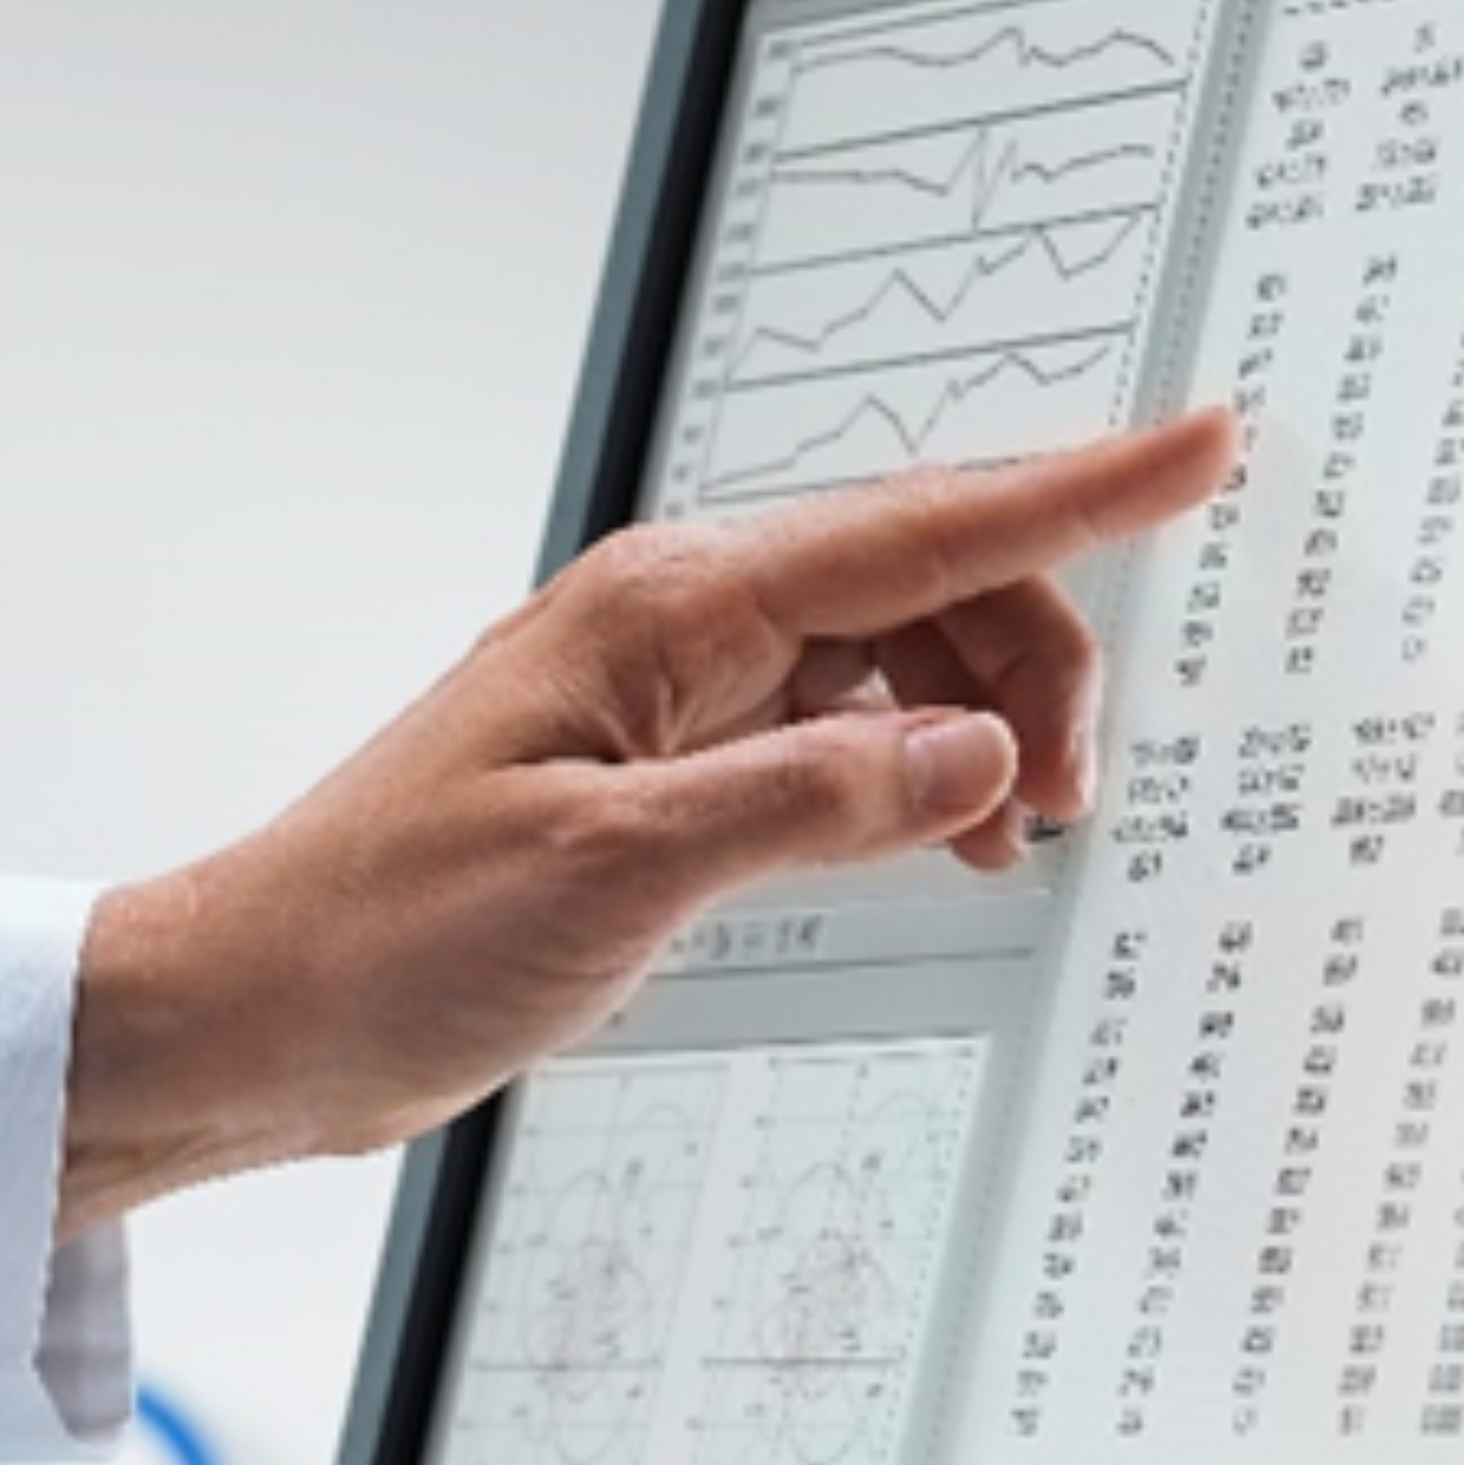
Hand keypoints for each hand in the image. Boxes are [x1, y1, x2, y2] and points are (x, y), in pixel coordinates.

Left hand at [58, 408, 1242, 1232]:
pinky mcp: (653, 776)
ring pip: (888, 665)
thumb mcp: (617, 877)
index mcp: (668, 610)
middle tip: (1068, 808)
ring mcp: (665, 699)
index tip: (1207, 448)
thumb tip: (972, 758)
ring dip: (973, 736)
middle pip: (926, 588)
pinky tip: (929, 851)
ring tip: (1008, 848)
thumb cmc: (387, 940)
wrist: (255, 1016)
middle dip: (1032, 669)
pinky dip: (904, 781)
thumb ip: (811, 804)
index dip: (1084, 490)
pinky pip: (829, 738)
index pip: (923, 527)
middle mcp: (674, 627)